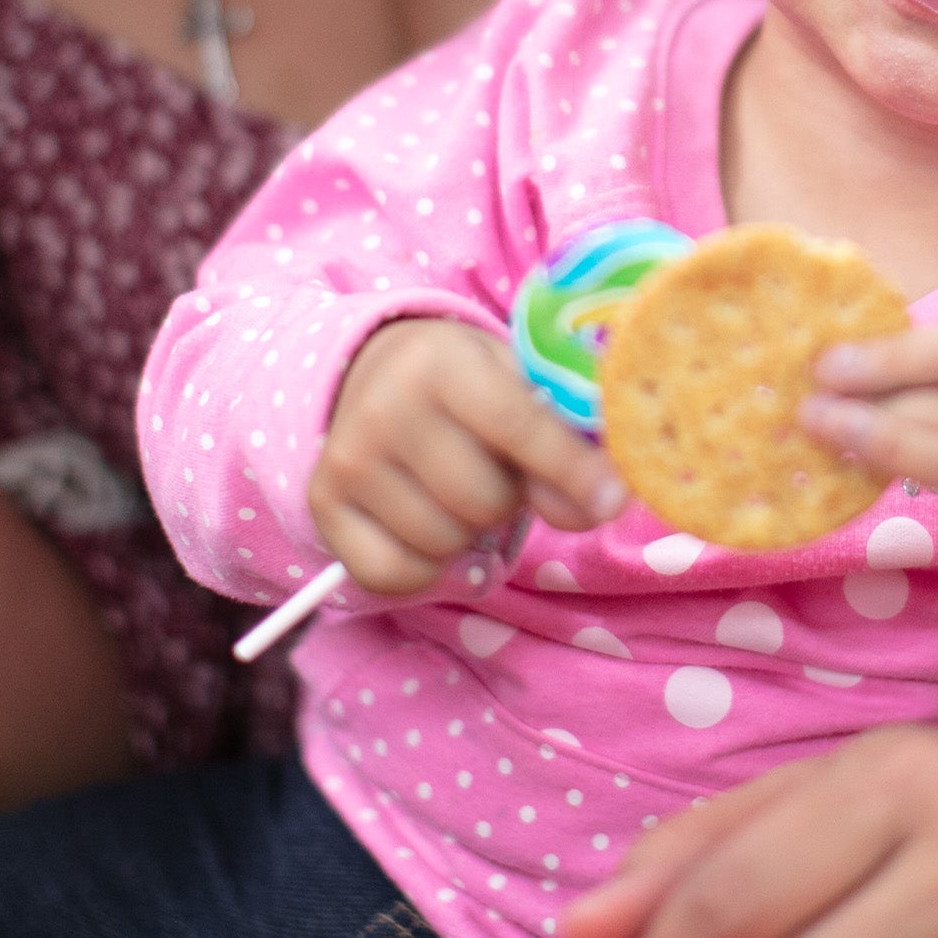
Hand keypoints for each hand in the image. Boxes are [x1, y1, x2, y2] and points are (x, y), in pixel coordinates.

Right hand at [310, 317, 625, 594]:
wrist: (376, 370)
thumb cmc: (472, 383)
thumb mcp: (521, 383)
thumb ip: (566, 439)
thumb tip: (600, 505)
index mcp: (444, 362)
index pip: (518, 427)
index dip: (572, 470)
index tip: (614, 502)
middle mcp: (385, 407)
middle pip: (483, 500)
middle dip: (509, 497)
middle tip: (497, 468)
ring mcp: (347, 458)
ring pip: (444, 543)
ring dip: (470, 533)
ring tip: (459, 487)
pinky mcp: (323, 504)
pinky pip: (394, 575)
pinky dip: (427, 569)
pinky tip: (430, 527)